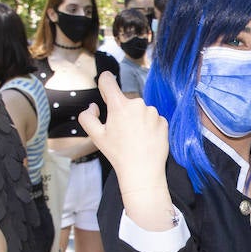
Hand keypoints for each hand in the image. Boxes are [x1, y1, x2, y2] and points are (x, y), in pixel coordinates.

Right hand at [79, 72, 169, 188]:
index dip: (104, 82)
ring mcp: (153, 112)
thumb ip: (87, 117)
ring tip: (135, 138)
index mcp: (120, 105)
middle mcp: (138, 104)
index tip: (105, 86)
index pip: (108, 80)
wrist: (143, 171)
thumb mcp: (95, 136)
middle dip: (122, 112)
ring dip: (137, 120)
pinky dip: (149, 126)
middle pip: (126, 101)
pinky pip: (153, 118)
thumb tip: (94, 107)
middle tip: (121, 132)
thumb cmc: (118, 154)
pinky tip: (145, 140)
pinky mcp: (163, 121)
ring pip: (140, 110)